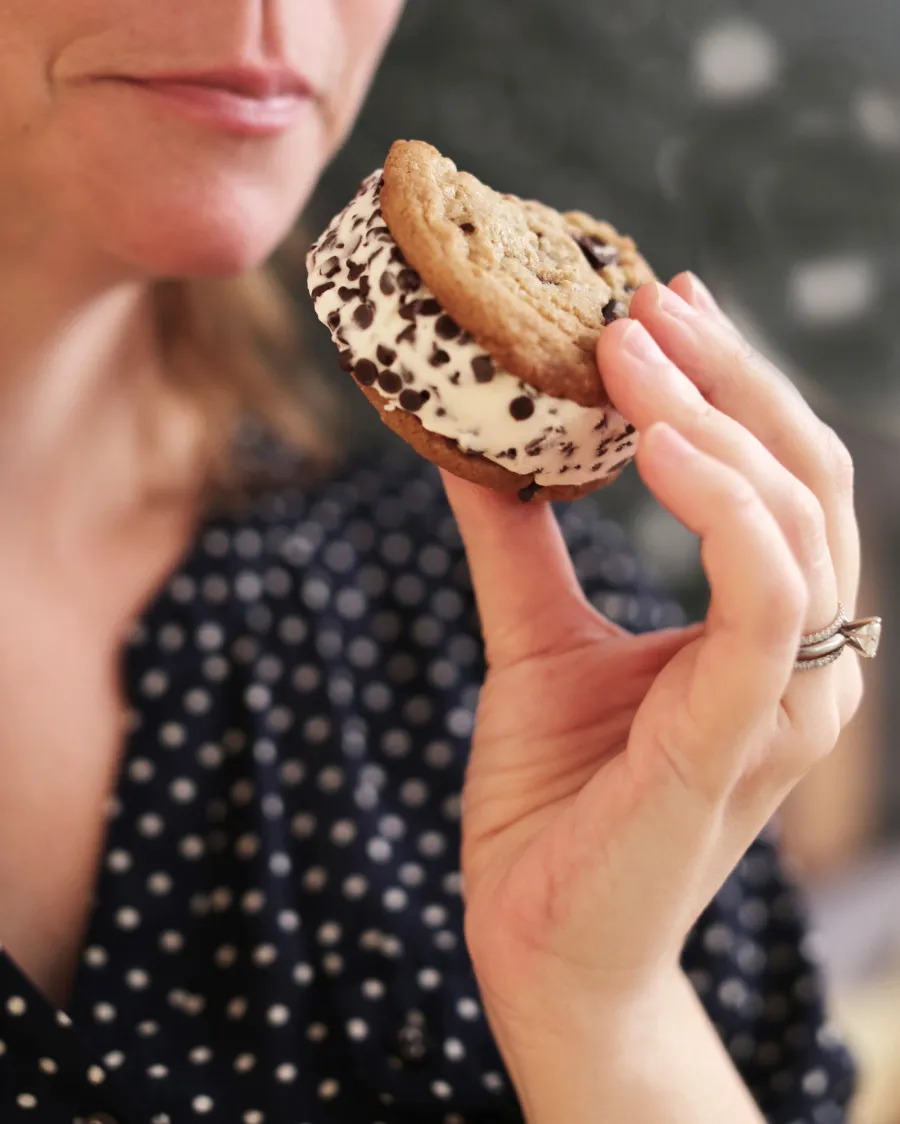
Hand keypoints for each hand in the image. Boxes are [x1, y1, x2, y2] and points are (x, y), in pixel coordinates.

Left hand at [441, 275, 863, 1046]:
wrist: (540, 939)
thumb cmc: (555, 798)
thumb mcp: (534, 638)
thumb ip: (520, 541)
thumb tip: (468, 438)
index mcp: (766, 631)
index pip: (777, 476)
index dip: (728, 381)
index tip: (659, 301)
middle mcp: (803, 658)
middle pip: (804, 472)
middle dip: (727, 372)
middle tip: (644, 298)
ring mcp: (787, 698)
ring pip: (794, 514)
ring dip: (714, 416)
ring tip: (626, 350)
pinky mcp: (742, 734)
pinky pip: (766, 594)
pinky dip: (721, 506)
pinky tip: (648, 445)